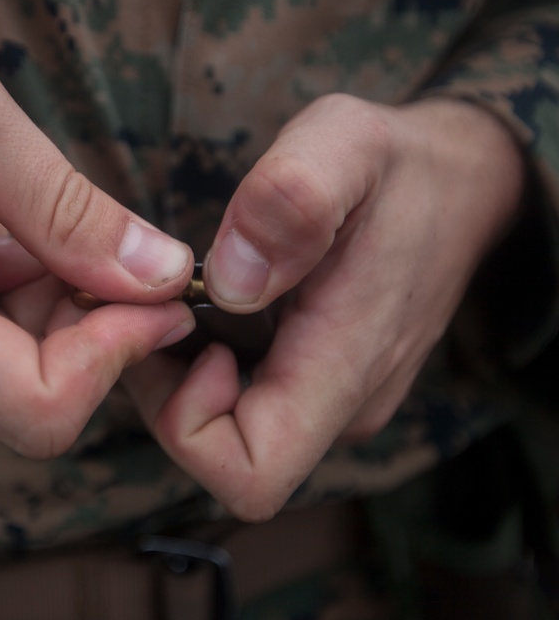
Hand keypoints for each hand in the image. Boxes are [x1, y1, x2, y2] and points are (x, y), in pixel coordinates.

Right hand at [0, 0, 195, 456]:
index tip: (157, 292)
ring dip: (47, 298)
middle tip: (117, 240)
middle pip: (24, 392)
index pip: (36, 410)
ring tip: (26, 206)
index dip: (115, 358)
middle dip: (92, 325)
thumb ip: (68, 210)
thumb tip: (160, 273)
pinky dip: (6, 284)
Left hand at [133, 94, 524, 520]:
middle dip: (169, 386)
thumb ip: (289, 200)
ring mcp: (331, 400)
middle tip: (163, 301)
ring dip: (183, 371)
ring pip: (224, 429)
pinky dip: (207, 360)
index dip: (188, 422)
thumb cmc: (395, 165)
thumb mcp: (343, 144)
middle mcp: (339, 406)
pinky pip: (242, 401)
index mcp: (344, 369)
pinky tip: (210, 301)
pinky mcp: (320, 383)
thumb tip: (231, 283)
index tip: (188, 332)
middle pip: (219, 455)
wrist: (456, 184)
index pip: (249, 475)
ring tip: (187, 293)